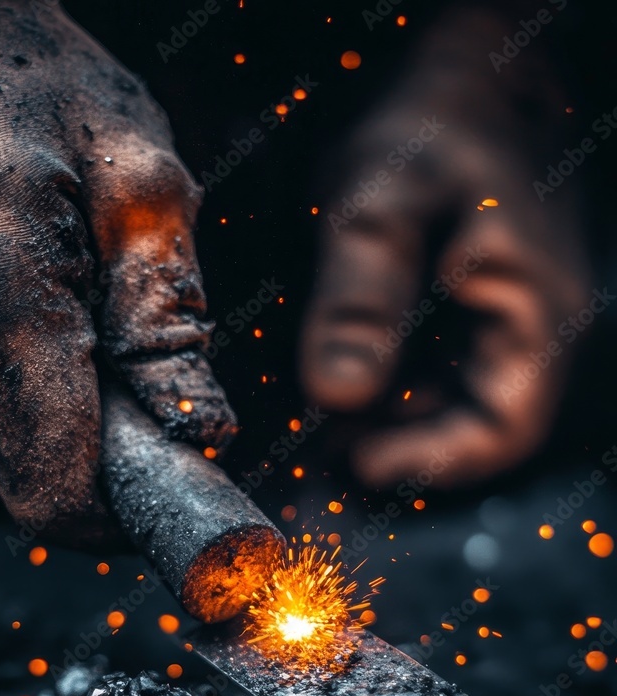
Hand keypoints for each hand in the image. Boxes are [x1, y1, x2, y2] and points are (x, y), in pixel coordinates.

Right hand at [0, 0, 234, 543]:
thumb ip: (169, 320)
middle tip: (142, 405)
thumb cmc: (36, 83)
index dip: (123, 517)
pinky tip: (25, 327)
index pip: (56, 488)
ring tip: (81, 343)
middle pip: (22, 486)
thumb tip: (200, 433)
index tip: (176, 500)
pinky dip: (5, 399)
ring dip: (50, 432)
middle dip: (95, 471)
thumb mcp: (142, 182)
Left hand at [300, 5, 589, 487]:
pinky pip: (434, 371)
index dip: (430, 464)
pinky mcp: (471, 313)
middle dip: (395, 445)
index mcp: (531, 312)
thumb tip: (335, 395)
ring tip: (319, 418)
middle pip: (466, 428)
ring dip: (386, 420)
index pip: (500, 431)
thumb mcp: (379, 202)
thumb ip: (359, 298)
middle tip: (320, 445)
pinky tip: (340, 376)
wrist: (462, 75)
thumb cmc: (431, 125)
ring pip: (447, 404)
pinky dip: (387, 386)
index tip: (356, 464)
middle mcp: (526, 330)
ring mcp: (501, 322)